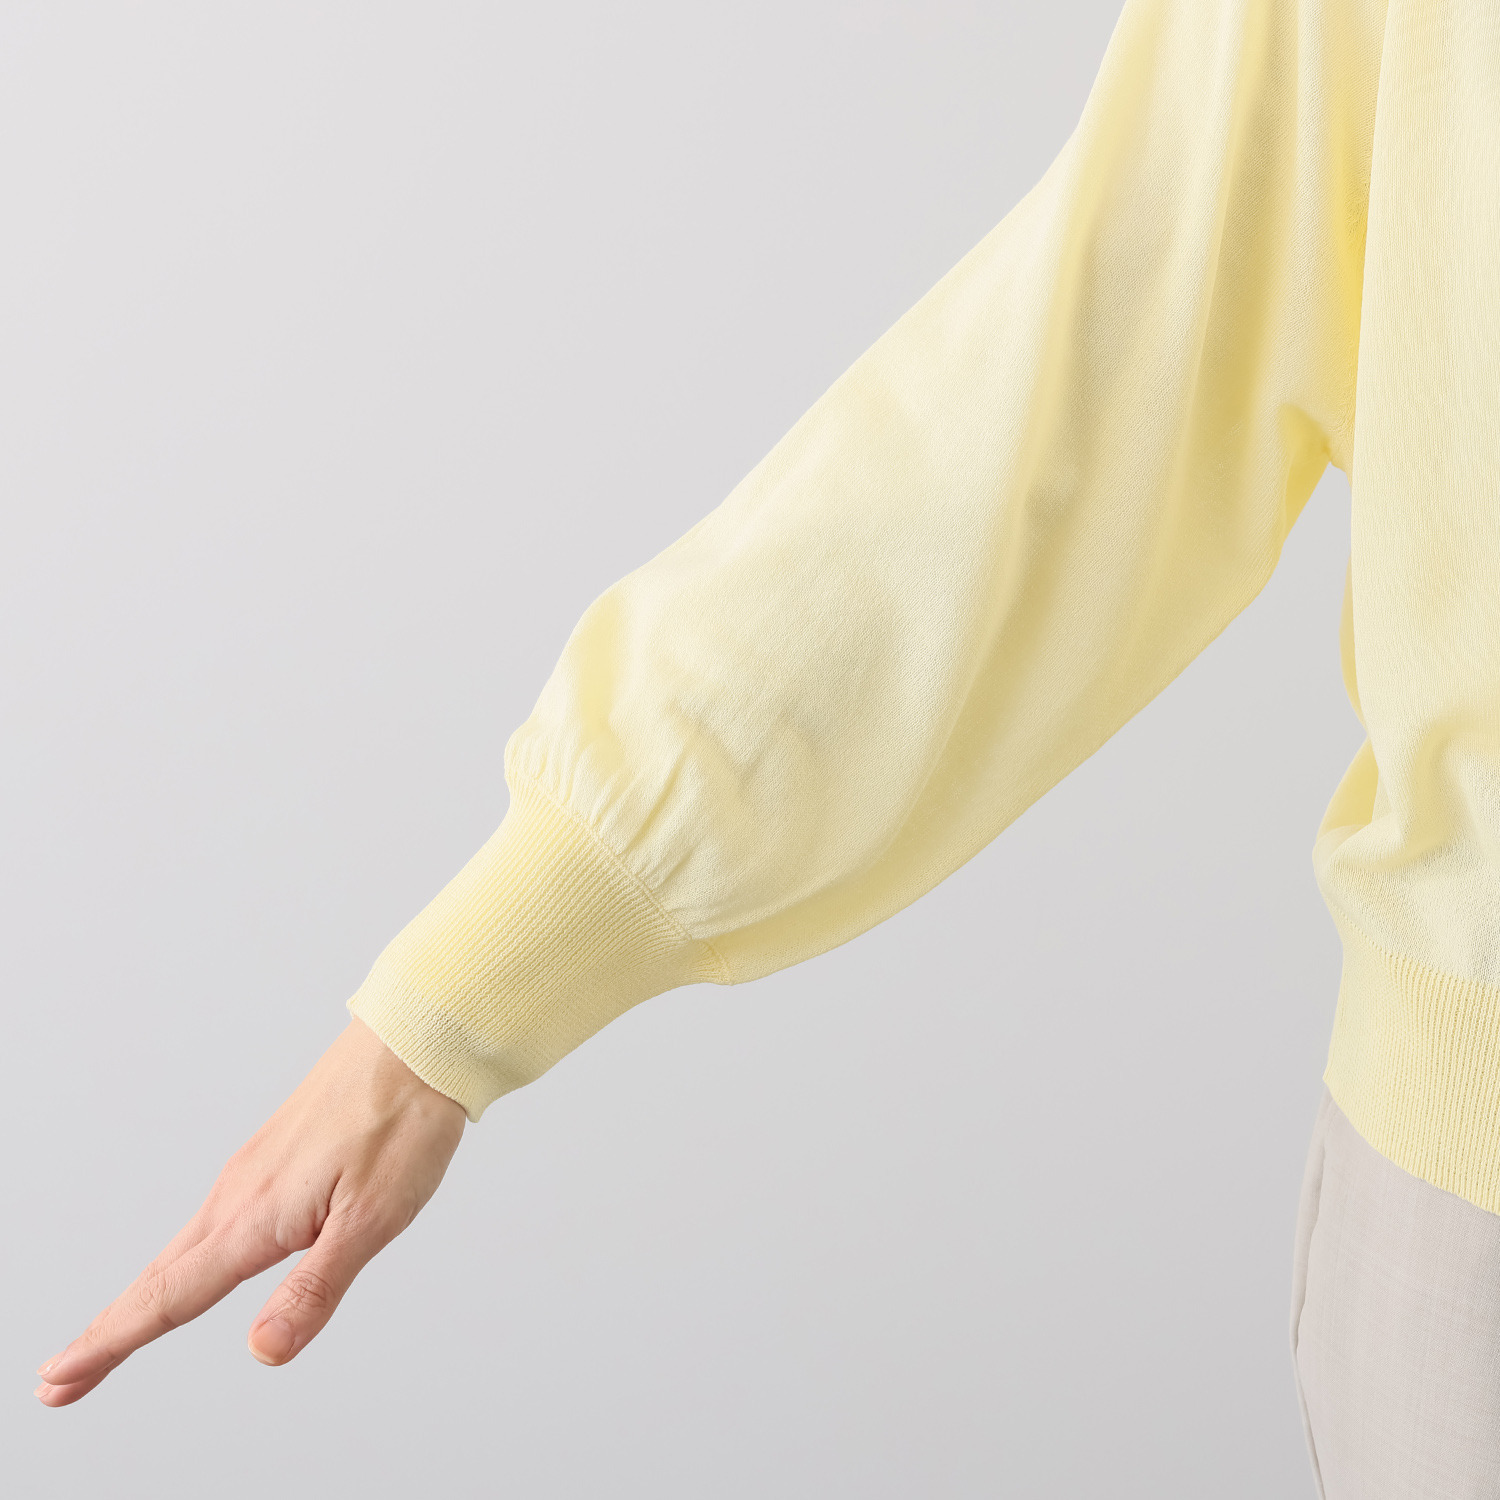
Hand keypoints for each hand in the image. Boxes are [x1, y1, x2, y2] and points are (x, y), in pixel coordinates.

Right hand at [35, 1016, 466, 1406]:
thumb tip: (262, 1352)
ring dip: (145, 1294)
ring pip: (187, 1246)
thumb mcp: (372, 1218)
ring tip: (115, 1332)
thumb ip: (315, 1287)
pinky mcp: (275, 1156)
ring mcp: (255, 1171)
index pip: (172, 1297)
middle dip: (111, 1329)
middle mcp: (241, 1193)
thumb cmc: (402, 1122)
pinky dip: (185, 1257)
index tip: (58, 1381)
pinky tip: (197, 1266)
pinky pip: (215, 1220)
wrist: (416, 1041)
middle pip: (163, 1277)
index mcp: (256, 1215)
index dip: (113, 1342)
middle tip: (60, 1379)